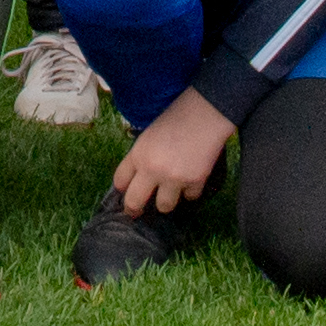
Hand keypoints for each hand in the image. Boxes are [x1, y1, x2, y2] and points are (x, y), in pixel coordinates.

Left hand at [110, 86, 233, 216]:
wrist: (205, 114)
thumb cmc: (176, 117)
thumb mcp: (149, 135)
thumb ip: (142, 157)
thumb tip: (140, 178)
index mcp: (138, 154)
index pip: (119, 181)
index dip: (122, 189)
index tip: (125, 193)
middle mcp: (152, 170)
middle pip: (134, 202)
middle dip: (134, 210)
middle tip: (137, 212)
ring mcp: (173, 179)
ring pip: (164, 207)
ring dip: (166, 201)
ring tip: (171, 192)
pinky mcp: (195, 182)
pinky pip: (189, 198)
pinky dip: (190, 191)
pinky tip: (192, 180)